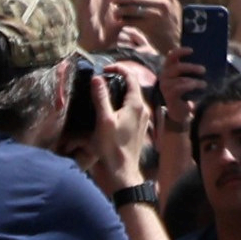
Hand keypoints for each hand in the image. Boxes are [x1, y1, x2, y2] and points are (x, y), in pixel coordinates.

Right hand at [88, 67, 151, 194]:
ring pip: (132, 98)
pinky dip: (121, 102)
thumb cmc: (112, 146)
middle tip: (101, 78)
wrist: (122, 171)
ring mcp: (142, 118)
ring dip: (119, 91)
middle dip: (118, 79)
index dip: (118, 69)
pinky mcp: (138, 127)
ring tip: (102, 91)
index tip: (104, 69)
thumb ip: (101, 98)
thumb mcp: (104, 120)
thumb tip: (97, 78)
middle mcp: (143, 109)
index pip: (132, 77)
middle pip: (132, 86)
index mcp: (136, 104)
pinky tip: (109, 108)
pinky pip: (131, 108)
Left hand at [113, 0, 182, 53]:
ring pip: (131, 9)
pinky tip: (120, 20)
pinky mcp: (149, 27)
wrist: (174, 43)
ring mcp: (156, 15)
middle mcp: (162, 4)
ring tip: (115, 10)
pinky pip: (131, 21)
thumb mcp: (174, 4)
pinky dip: (124, 20)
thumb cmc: (172, 21)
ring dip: (120, 9)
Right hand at [157, 46, 204, 129]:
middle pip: (177, 67)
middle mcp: (165, 75)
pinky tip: (200, 87)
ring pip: (180, 79)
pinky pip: (180, 88)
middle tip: (204, 70)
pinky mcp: (169, 95)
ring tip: (204, 84)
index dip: (180, 51)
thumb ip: (194, 69)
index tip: (192, 50)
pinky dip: (191, 87)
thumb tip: (210, 58)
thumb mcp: (190, 77)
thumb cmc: (188, 90)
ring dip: (194, 81)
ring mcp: (165, 86)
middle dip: (191, 67)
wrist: (182, 110)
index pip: (171, 56)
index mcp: (170, 68)